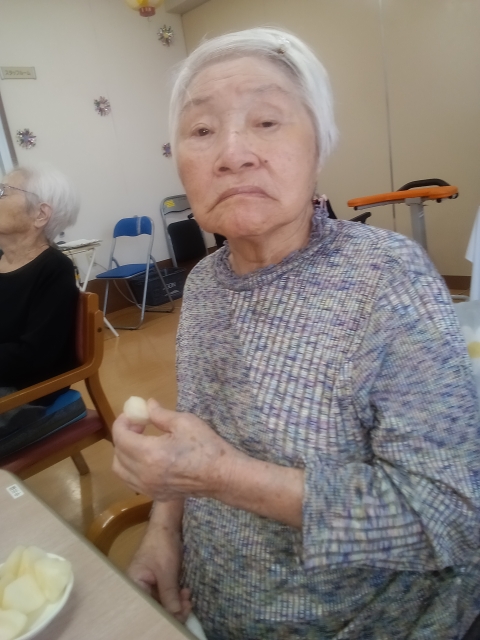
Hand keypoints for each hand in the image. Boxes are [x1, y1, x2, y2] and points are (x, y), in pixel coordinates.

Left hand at [112, 399, 236, 500]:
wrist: (222, 475)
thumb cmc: (206, 446)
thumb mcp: (184, 422)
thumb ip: (161, 414)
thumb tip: (147, 405)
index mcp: (150, 454)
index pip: (121, 437)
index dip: (122, 422)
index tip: (132, 415)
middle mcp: (144, 474)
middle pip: (118, 454)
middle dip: (123, 436)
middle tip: (138, 426)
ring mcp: (149, 488)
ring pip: (121, 471)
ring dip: (124, 454)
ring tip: (140, 442)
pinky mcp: (156, 495)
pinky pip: (132, 482)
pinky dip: (131, 469)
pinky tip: (146, 459)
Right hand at [128, 524, 190, 621]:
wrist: (167, 525)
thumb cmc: (161, 546)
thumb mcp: (166, 572)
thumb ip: (169, 594)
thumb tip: (176, 615)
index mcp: (134, 584)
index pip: (147, 607)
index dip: (163, 615)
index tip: (179, 616)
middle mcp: (139, 586)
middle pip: (155, 605)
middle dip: (172, 609)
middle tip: (187, 607)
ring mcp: (150, 582)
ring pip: (163, 600)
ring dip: (177, 602)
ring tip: (188, 599)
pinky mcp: (159, 578)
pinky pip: (167, 592)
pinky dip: (176, 594)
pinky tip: (185, 593)